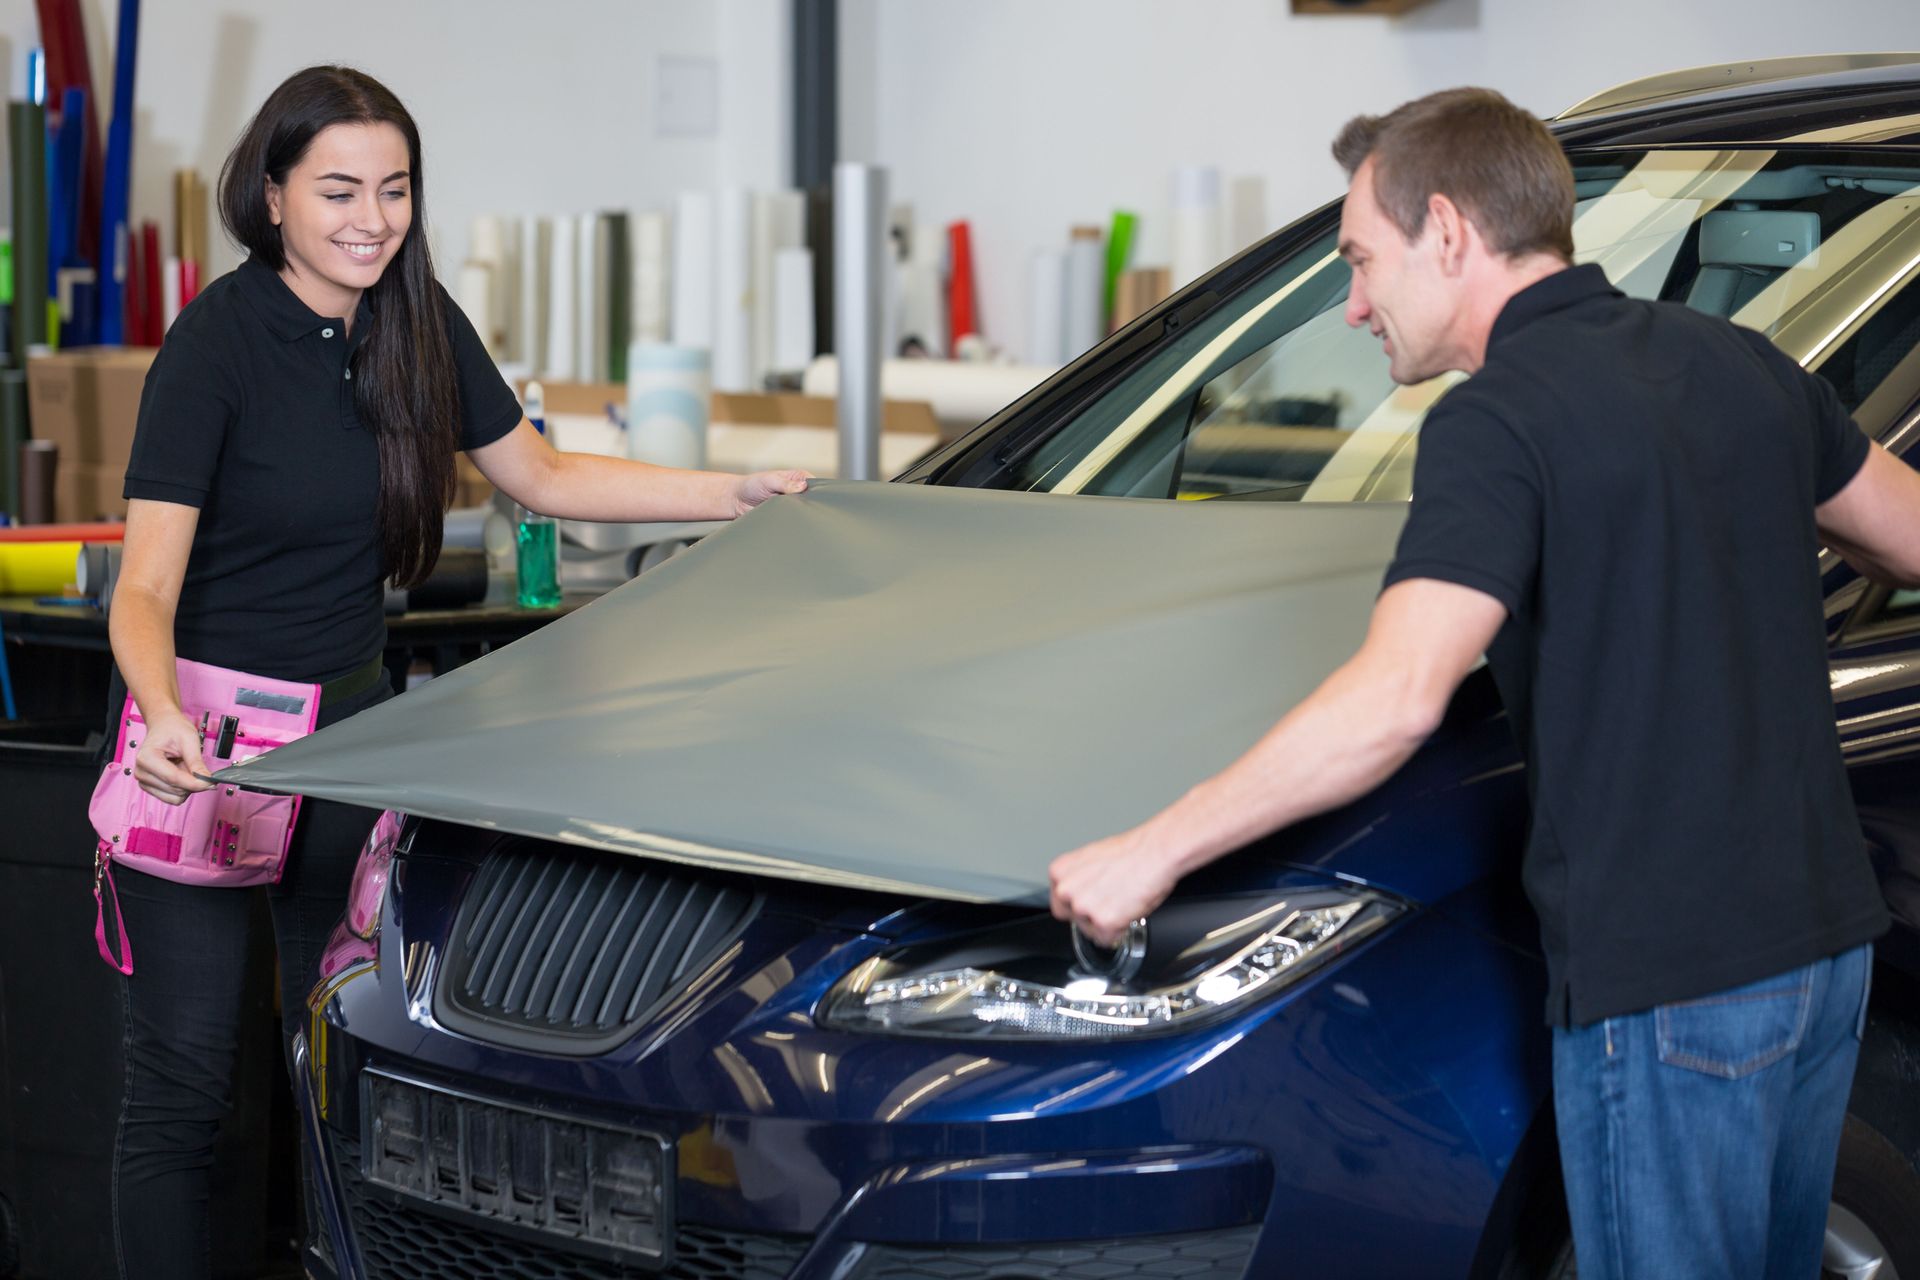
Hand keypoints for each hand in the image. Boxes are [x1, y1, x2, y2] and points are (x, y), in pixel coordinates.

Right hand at [133, 707, 213, 805]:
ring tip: (184, 767)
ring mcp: (144, 781)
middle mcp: (142, 772)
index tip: (211, 782)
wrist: (164, 725)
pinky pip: (172, 798)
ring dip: (186, 786)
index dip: (195, 783)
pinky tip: (180, 773)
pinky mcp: (150, 787)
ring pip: (175, 797)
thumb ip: (197, 762)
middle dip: (192, 782)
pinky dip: (182, 789)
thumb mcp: (189, 740)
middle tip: (194, 765)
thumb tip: (207, 780)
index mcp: (146, 758)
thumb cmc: (173, 729)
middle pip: (175, 790)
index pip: (174, 778)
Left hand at [730, 469, 811, 516]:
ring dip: (799, 515)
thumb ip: (785, 484)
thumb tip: (802, 486)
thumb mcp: (769, 480)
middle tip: (799, 508)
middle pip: (812, 500)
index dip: (816, 492)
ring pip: (803, 512)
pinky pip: (794, 522)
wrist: (737, 500)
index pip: (815, 484)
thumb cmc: (751, 485)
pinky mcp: (786, 517)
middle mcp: (798, 492)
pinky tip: (788, 523)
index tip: (811, 498)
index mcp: (798, 478)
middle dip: (808, 505)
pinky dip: (792, 523)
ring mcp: (793, 506)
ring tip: (790, 514)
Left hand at [1049, 827, 1179, 945]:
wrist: (1155, 851)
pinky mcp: (1103, 922)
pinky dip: (1120, 931)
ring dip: (1106, 923)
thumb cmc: (1132, 851)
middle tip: (1111, 903)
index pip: (1059, 902)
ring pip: (1090, 931)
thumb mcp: (1092, 859)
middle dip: (1091, 916)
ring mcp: (1083, 907)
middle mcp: (1066, 890)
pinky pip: (1108, 939)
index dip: (1079, 905)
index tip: (1092, 902)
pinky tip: (1128, 911)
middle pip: (1073, 919)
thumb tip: (1082, 892)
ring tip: (1122, 902)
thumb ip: (1079, 878)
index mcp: (1059, 871)